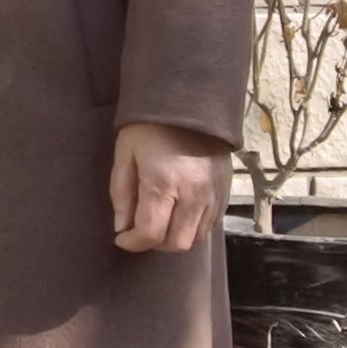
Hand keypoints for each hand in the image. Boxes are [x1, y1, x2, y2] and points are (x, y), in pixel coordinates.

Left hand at [111, 119, 227, 254]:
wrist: (190, 103)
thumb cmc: (149, 128)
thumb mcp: (125, 155)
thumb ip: (121, 194)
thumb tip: (122, 227)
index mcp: (163, 183)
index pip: (150, 233)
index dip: (132, 243)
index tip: (121, 239)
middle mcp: (193, 194)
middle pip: (176, 243)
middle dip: (153, 243)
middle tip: (140, 229)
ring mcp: (213, 195)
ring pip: (195, 239)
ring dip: (174, 238)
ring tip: (160, 221)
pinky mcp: (225, 193)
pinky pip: (210, 226)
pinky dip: (192, 228)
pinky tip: (179, 214)